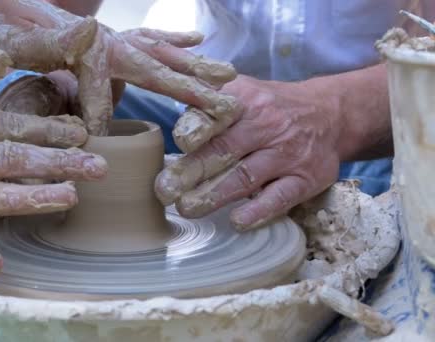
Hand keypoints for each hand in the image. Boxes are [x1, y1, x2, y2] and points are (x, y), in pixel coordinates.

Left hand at [0, 0, 238, 134]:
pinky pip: (151, 40)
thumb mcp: (11, 39)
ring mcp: (114, 38)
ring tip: (228, 75)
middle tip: (228, 107)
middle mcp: (110, 41)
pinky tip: (195, 39)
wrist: (0, 1)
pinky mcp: (112, 38)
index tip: (99, 136)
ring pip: (164, 54)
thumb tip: (91, 39)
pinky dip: (174, 40)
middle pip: (159, 66)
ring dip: (195, 67)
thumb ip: (49, 44)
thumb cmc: (0, 24)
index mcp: (87, 48)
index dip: (102, 111)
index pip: (106, 85)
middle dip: (193, 88)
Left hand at [155, 75, 341, 229]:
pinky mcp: (306, 178)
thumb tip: (167, 101)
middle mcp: (267, 124)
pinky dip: (259, 210)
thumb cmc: (270, 106)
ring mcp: (288, 153)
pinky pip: (281, 196)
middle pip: (225, 149)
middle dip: (192, 171)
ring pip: (247, 175)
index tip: (180, 142)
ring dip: (215, 194)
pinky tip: (237, 221)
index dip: (198, 127)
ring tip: (187, 208)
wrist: (330, 113)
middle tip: (164, 190)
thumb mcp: (242, 89)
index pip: (218, 113)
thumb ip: (206, 96)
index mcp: (246, 100)